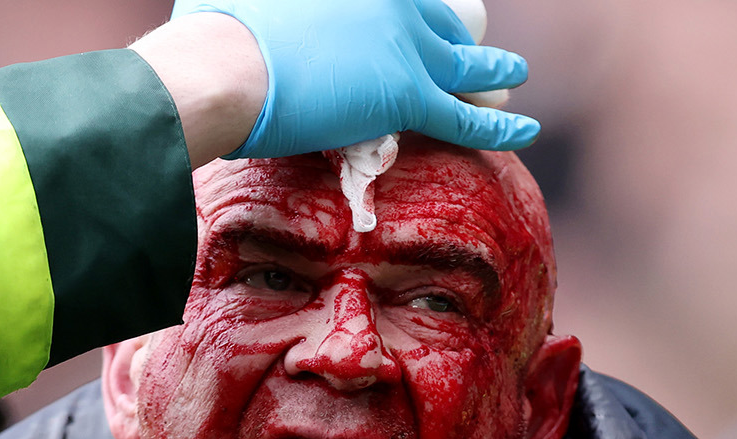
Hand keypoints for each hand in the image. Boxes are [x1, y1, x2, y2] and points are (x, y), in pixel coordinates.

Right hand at [170, 0, 538, 157]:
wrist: (222, 65)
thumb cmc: (211, 33)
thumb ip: (256, 4)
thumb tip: (231, 7)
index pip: (402, 0)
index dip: (411, 16)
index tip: (411, 28)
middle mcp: (389, 2)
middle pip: (437, 21)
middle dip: (452, 37)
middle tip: (462, 52)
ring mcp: (403, 44)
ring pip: (464, 62)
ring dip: (494, 68)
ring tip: (513, 72)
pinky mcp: (408, 93)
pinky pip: (467, 114)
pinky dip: (500, 125)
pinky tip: (525, 129)